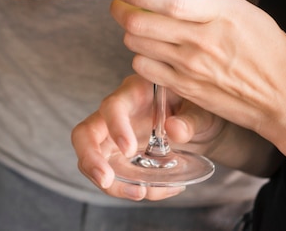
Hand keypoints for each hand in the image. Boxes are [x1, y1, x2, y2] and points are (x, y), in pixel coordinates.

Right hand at [72, 75, 221, 200]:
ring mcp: (115, 136)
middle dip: (89, 158)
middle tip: (105, 180)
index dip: (115, 126)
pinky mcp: (120, 156)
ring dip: (111, 183)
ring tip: (141, 193)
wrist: (198, 121)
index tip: (129, 150)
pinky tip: (155, 190)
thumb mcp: (200, 108)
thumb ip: (190, 119)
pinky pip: (115, 176)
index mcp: (134, 93)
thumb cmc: (195, 106)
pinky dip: (130, 188)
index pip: (113, 106)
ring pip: (94, 160)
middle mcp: (117, 115)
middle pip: (85, 133)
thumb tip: (174, 130)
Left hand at [106, 0, 285, 161]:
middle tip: (120, 3)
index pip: (168, 0)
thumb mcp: (244, 10)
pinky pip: (144, 69)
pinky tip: (151, 51)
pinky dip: (140, 57)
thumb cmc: (270, 50)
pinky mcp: (186, 89)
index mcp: (219, 14)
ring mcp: (191, 68)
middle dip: (120, 10)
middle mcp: (201, 41)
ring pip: (136, 45)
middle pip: (140, 24)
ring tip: (139, 26)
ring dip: (131, 33)